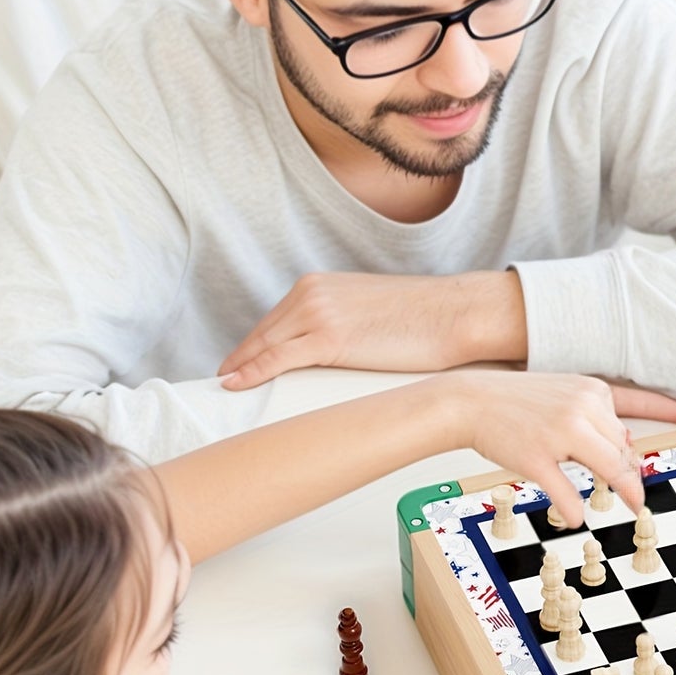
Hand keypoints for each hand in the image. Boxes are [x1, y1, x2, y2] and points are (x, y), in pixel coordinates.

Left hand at [218, 271, 524, 388]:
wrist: (454, 314)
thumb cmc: (425, 318)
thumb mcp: (368, 312)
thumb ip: (341, 322)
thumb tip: (332, 350)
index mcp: (320, 285)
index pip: (274, 320)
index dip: (252, 346)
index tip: (236, 364)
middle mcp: (312, 293)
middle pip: (262, 333)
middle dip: (239, 358)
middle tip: (221, 382)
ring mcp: (318, 314)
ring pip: (263, 345)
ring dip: (240, 368)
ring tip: (224, 389)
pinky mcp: (328, 339)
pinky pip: (277, 358)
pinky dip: (251, 372)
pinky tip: (233, 384)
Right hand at [445, 370, 675, 522]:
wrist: (469, 401)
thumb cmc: (516, 402)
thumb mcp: (562, 396)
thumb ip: (594, 417)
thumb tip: (625, 448)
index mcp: (589, 390)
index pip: (636, 402)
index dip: (668, 409)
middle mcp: (580, 407)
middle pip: (623, 446)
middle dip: (631, 470)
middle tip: (634, 490)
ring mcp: (559, 433)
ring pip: (608, 468)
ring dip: (622, 490)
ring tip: (633, 506)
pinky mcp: (536, 458)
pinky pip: (567, 492)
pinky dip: (575, 510)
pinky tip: (577, 519)